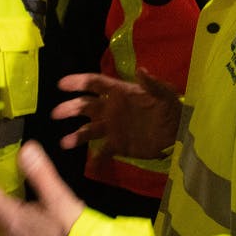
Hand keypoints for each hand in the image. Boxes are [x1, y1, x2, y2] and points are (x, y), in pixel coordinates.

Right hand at [51, 69, 180, 159]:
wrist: (179, 133)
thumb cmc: (172, 109)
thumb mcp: (165, 94)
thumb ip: (152, 84)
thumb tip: (141, 70)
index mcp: (120, 93)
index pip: (95, 84)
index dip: (78, 82)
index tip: (62, 85)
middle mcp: (111, 109)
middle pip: (85, 106)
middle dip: (70, 108)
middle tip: (56, 113)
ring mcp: (113, 128)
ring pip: (88, 130)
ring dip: (76, 136)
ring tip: (65, 143)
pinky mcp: (118, 145)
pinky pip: (103, 152)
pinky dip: (96, 159)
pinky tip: (90, 165)